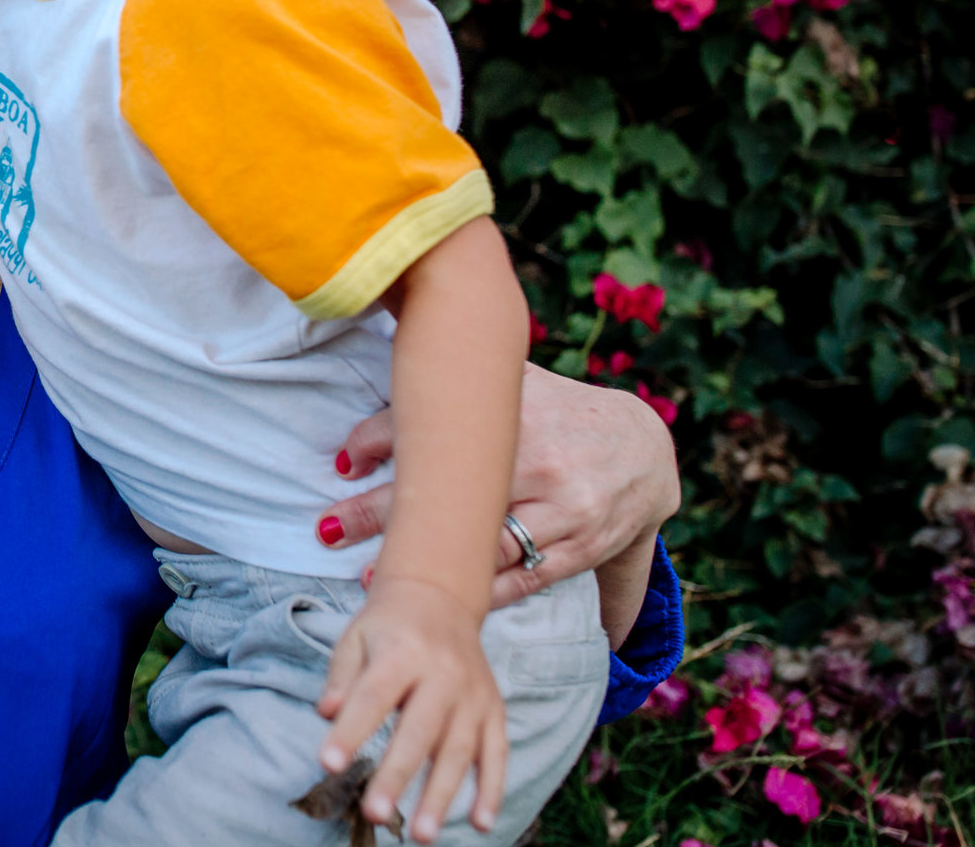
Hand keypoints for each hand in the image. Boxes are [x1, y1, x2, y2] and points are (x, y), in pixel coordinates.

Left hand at [317, 577, 505, 843]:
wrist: (440, 596)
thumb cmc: (387, 626)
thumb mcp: (355, 637)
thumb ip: (341, 677)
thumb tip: (325, 714)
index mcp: (402, 652)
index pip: (373, 696)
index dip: (351, 730)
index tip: (328, 763)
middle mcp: (443, 674)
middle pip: (419, 730)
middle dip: (397, 774)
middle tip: (375, 813)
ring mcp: (473, 694)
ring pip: (459, 750)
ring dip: (442, 795)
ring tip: (422, 835)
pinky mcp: (494, 710)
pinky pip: (497, 753)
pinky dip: (492, 789)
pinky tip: (481, 823)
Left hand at [320, 363, 680, 609]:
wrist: (645, 453)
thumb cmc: (559, 412)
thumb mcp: (517, 383)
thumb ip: (457, 382)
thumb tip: (382, 378)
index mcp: (519, 410)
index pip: (437, 424)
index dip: (382, 440)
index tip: (344, 464)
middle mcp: (541, 459)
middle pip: (451, 490)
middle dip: (383, 511)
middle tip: (329, 526)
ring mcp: (564, 509)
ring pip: (483, 540)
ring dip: (425, 560)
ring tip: (370, 575)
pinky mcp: (579, 549)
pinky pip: (522, 578)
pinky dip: (477, 590)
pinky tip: (437, 598)